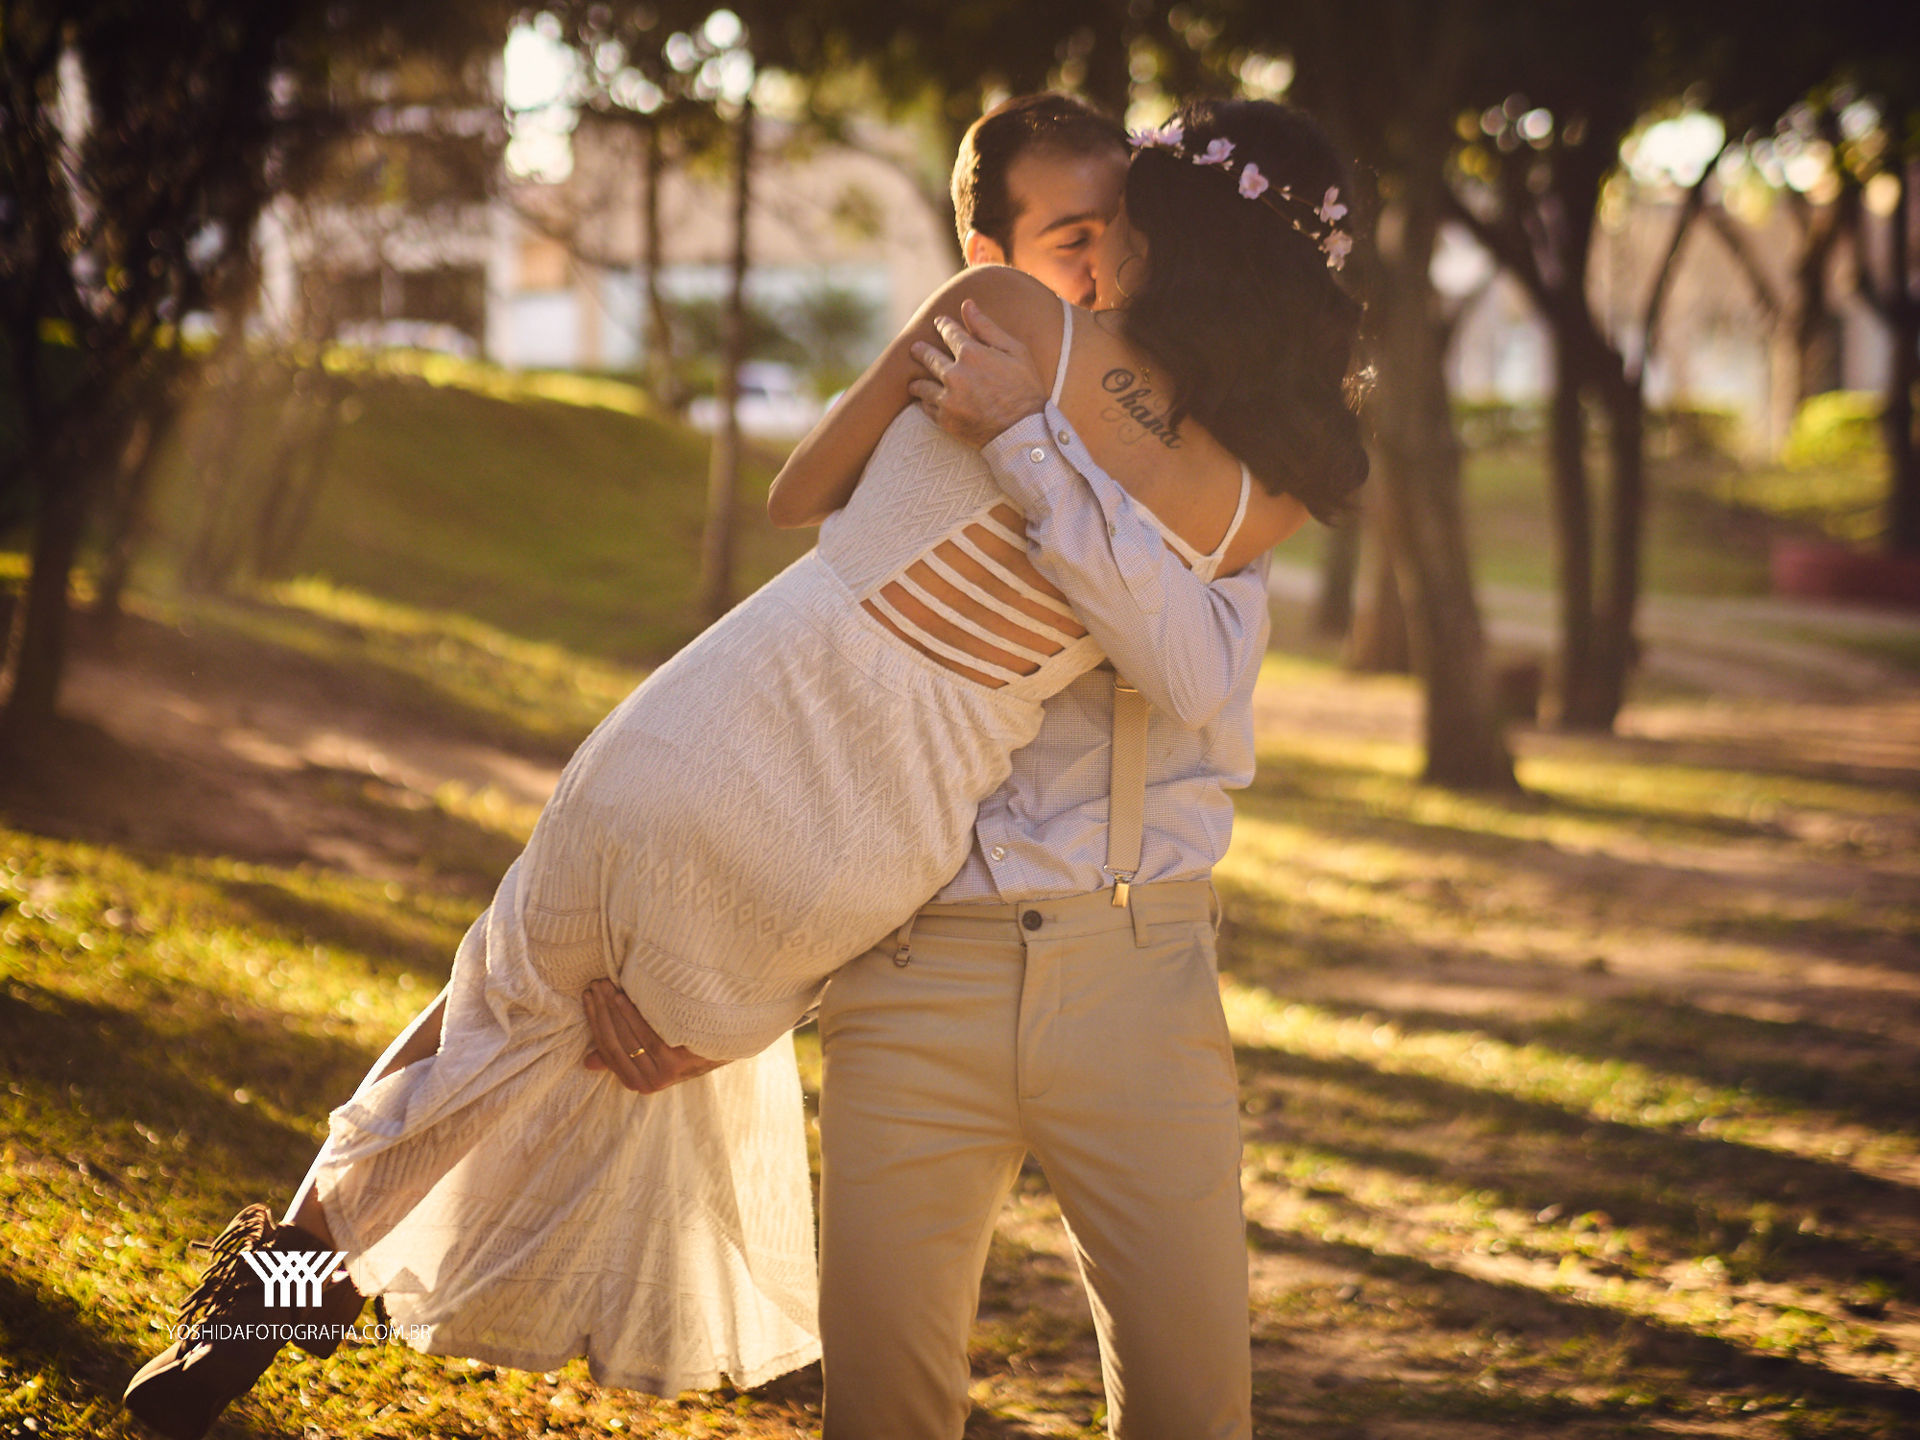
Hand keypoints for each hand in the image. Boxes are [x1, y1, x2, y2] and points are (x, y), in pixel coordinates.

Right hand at [581, 978, 723, 1093]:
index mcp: (638, 1082)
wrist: (728, 1041)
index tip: (587, 997)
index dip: (594, 1023)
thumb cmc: (686, 1041)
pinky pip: (647, 1036)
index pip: (606, 1051)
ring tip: (605, 985)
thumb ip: (623, 1055)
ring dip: (612, 1009)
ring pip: (627, 1039)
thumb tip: (588, 1062)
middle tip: (594, 985)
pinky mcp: (676, 1064)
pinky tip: (624, 996)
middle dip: (600, 1012)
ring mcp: (663, 1074)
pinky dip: (632, 1015)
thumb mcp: (653, 1052)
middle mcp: (648, 1083)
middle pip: (614, 1044)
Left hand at [906, 298, 1048, 447]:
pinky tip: (926, 402)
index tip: (939, 323)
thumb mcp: (1015, 352)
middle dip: (920, 350)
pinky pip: (926, 408)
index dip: (942, 325)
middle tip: (915, 348)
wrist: (1024, 432)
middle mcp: (954, 375)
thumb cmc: (1025, 388)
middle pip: (928, 356)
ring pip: (921, 385)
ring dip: (917, 381)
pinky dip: (925, 403)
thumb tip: (967, 304)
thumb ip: (987, 328)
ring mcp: (948, 399)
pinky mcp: (945, 420)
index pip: (948, 332)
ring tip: (914, 382)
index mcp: (972, 354)